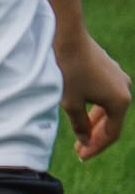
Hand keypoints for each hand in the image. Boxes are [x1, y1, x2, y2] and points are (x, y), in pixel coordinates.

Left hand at [58, 34, 128, 160]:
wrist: (67, 38)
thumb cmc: (67, 71)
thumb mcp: (70, 103)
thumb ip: (80, 125)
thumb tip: (85, 140)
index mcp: (120, 101)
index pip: (111, 133)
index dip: (96, 147)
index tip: (81, 156)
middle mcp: (125, 89)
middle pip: (113, 121)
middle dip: (96, 137)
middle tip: (79, 149)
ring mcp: (119, 78)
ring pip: (109, 108)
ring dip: (96, 123)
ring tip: (80, 135)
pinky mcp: (110, 70)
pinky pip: (106, 96)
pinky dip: (96, 108)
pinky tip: (83, 114)